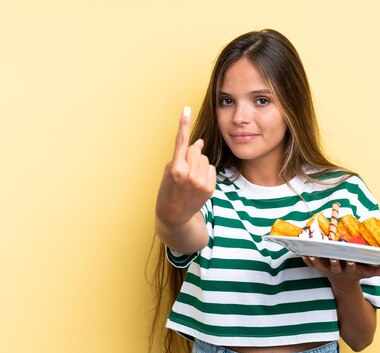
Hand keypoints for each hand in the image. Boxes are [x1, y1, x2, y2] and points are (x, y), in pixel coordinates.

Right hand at [155, 106, 216, 227]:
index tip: (186, 109)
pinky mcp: (210, 187)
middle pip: (196, 149)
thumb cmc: (168, 190)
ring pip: (204, 158)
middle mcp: (188, 174)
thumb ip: (182, 155)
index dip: (183, 124)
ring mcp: (201, 182)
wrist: (175, 215)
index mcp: (175, 168)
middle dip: (192, 152)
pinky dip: (205, 171)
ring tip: (190, 177)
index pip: (181, 141)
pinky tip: (198, 182)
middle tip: (186, 165)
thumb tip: (200, 143)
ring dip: (198, 162)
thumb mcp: (169, 171)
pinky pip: (211, 168)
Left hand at [302, 256, 379, 282]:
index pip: (350, 266)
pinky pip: (311, 264)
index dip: (349, 263)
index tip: (350, 258)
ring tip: (309, 251)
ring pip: (319, 265)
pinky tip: (300, 251)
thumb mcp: (368, 272)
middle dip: (332, 260)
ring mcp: (327, 270)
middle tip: (330, 254)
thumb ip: (378, 269)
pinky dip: (306, 259)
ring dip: (314, 259)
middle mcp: (337, 271)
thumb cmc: (357, 273)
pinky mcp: (319, 268)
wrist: (344, 284)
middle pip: (333, 266)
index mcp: (349, 270)